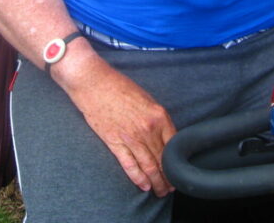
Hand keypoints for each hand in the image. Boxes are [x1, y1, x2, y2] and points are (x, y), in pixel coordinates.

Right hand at [56, 51, 175, 196]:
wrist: (94, 83)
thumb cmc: (119, 87)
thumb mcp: (146, 98)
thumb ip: (157, 118)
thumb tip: (166, 136)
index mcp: (159, 116)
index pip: (174, 146)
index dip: (177, 163)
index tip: (179, 171)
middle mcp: (147, 129)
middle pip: (162, 159)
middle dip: (168, 177)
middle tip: (171, 187)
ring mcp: (131, 137)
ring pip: (148, 166)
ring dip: (156, 182)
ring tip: (160, 191)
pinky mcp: (114, 142)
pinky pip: (130, 165)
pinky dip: (138, 178)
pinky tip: (144, 186)